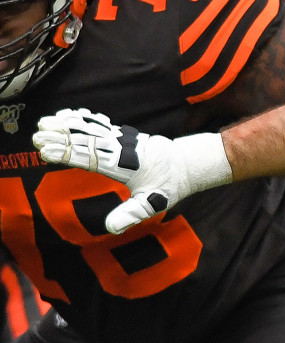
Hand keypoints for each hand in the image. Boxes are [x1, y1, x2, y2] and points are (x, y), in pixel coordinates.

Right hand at [32, 108, 231, 234]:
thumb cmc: (169, 186)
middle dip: (61, 138)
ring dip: (69, 124)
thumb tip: (112, 228)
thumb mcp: (153, 204)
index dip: (68, 154)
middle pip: (87, 141)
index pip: (91, 159)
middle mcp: (123, 149)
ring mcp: (125, 139)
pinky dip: (85, 119)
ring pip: (93, 129)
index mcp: (126, 166)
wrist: (189, 164)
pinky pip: (102, 124)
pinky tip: (69, 114)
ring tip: (46, 121)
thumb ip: (132, 214)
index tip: (46, 152)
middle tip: (37, 135)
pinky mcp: (126, 135)